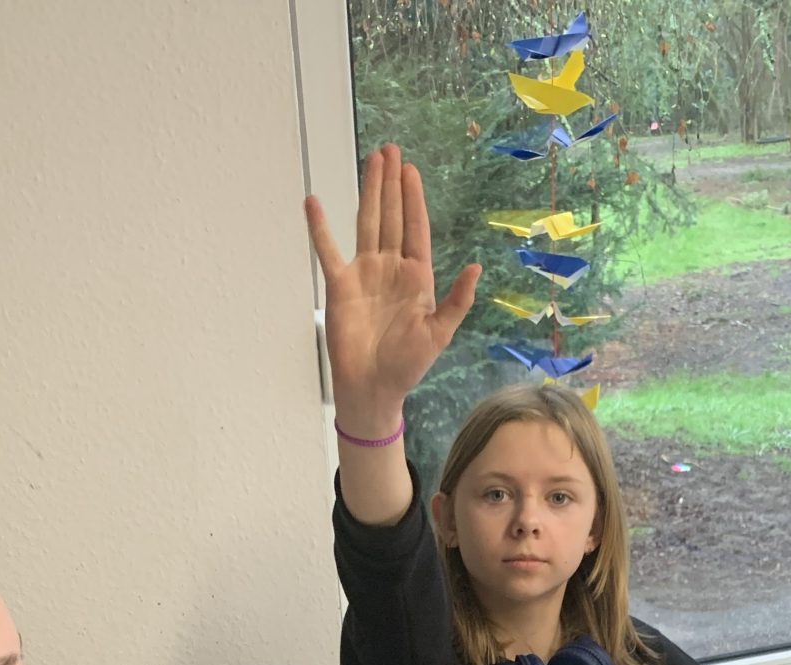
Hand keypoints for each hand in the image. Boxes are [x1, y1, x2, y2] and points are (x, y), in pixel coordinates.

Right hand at [305, 144, 479, 427]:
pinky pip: (328, 250)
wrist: (373, 387)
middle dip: (392, 184)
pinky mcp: (340, 285)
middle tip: (391, 150)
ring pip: (366, 223)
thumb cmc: (407, 365)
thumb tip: (476, 267)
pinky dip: (320, 227)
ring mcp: (364, 273)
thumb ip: (456, 301)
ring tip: (371, 160)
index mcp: (416, 277)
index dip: (413, 199)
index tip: (411, 170)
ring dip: (369, 192)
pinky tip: (314, 202)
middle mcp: (390, 268)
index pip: (415, 228)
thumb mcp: (439, 334)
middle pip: (391, 216)